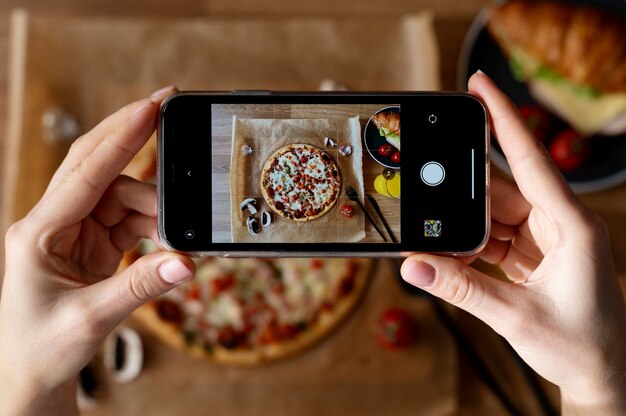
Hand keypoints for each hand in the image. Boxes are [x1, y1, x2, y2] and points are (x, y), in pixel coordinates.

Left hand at [0, 86, 195, 414]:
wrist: (31, 374)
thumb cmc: (42, 348)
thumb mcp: (92, 319)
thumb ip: (141, 286)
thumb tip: (186, 262)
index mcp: (38, 232)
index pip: (85, 172)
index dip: (121, 138)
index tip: (152, 107)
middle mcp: (54, 222)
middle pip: (96, 162)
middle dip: (132, 133)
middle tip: (168, 104)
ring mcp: (74, 230)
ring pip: (122, 193)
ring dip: (155, 205)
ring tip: (179, 228)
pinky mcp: (92, 242)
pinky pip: (129, 217)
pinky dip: (155, 223)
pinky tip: (170, 234)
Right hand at [401, 71, 625, 414]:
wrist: (600, 375)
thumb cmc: (579, 346)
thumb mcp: (515, 317)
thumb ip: (460, 289)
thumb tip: (414, 266)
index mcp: (572, 226)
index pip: (531, 160)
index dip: (504, 119)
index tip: (480, 85)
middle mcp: (560, 223)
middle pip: (501, 190)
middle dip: (463, 194)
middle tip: (428, 189)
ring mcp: (546, 238)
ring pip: (493, 214)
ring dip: (465, 228)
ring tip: (440, 242)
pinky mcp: (533, 254)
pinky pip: (493, 237)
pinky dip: (471, 246)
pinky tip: (456, 258)